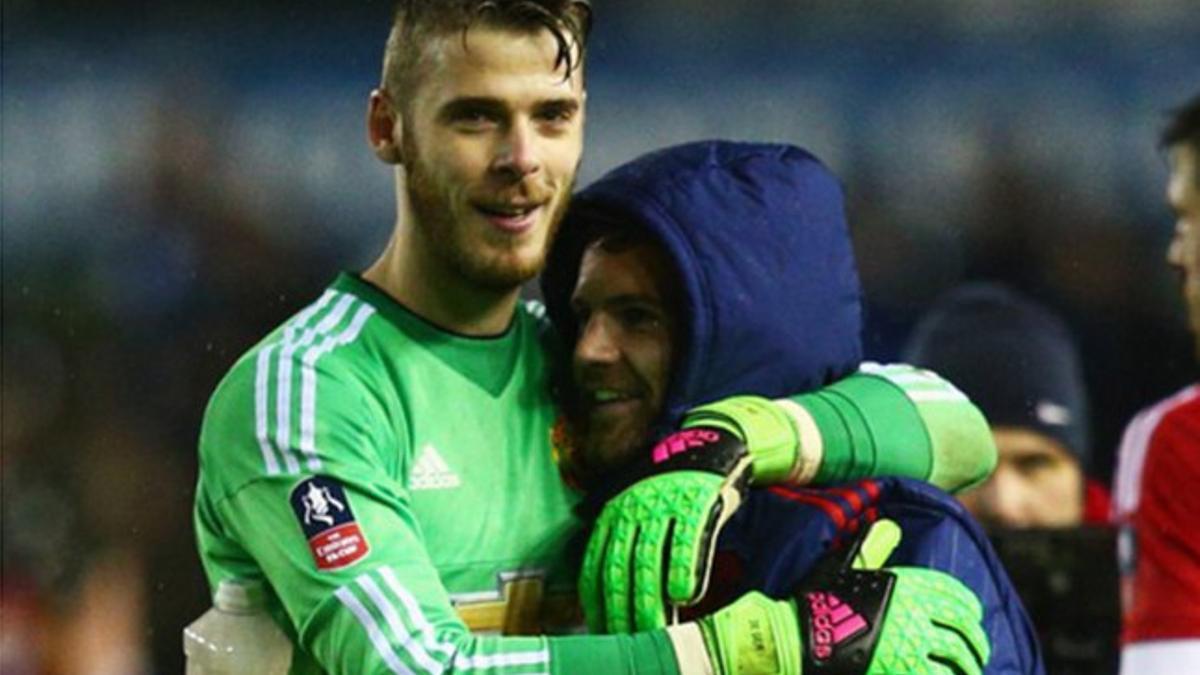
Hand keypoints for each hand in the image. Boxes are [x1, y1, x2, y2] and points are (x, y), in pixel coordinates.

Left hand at [579, 427, 751, 632]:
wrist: (710, 444)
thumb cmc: (672, 484)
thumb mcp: (635, 500)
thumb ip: (618, 533)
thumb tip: (598, 579)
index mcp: (615, 511)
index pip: (597, 563)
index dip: (598, 599)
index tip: (602, 626)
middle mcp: (634, 508)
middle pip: (620, 567)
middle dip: (621, 608)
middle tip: (628, 635)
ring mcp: (664, 504)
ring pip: (649, 560)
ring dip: (650, 599)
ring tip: (656, 629)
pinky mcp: (696, 502)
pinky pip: (687, 541)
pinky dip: (684, 571)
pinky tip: (684, 597)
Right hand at [693, 519, 989, 674]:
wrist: (804, 635)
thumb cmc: (822, 600)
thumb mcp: (848, 567)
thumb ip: (873, 547)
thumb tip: (889, 525)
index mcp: (905, 583)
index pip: (952, 593)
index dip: (969, 607)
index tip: (975, 616)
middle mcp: (915, 611)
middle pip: (962, 627)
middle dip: (976, 640)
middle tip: (979, 650)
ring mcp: (912, 641)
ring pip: (956, 655)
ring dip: (969, 664)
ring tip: (971, 670)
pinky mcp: (905, 668)